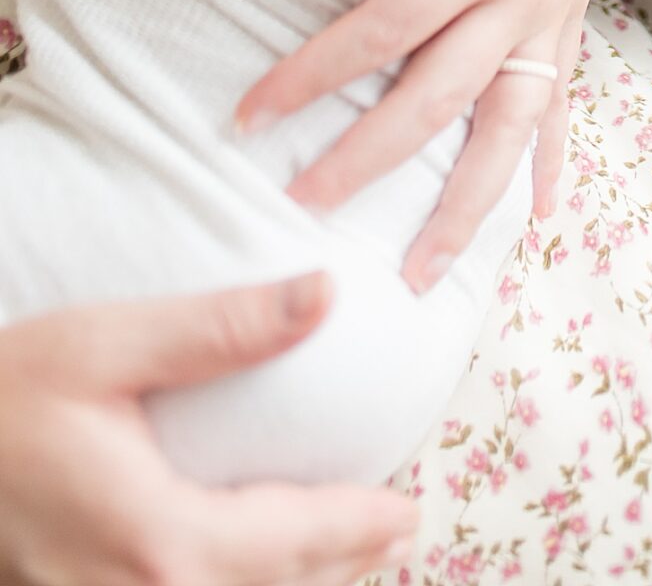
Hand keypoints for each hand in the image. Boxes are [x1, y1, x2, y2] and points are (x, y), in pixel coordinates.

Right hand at [0, 277, 413, 585]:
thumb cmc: (4, 396)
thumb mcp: (108, 346)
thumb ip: (221, 329)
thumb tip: (325, 295)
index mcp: (161, 538)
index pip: (293, 538)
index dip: (360, 527)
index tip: (410, 512)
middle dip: (338, 564)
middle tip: (394, 534)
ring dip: (288, 581)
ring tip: (344, 553)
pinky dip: (233, 584)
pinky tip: (249, 562)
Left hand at [233, 0, 651, 287]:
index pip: (390, 22)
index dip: (317, 71)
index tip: (249, 114)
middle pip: (442, 97)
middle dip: (368, 160)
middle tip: (296, 210)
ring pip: (509, 126)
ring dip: (466, 205)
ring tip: (418, 274)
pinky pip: (561, 96)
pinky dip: (546, 159)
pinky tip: (534, 214)